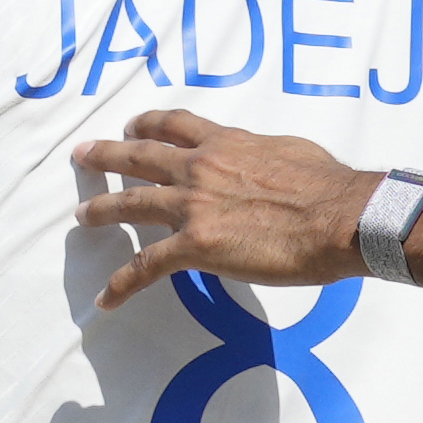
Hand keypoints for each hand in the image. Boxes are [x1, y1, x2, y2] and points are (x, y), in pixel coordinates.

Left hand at [74, 115, 370, 308]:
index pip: (176, 126)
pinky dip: (122, 283)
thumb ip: (264, 155)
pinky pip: (145, 266)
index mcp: (227, 144)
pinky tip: (106, 297)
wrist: (340, 217)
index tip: (133, 126)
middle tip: (83, 153)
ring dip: (100, 210)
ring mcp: (193, 207)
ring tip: (82, 215)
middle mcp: (201, 169)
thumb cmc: (329, 186)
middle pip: (139, 156)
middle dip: (107, 154)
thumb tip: (266, 166)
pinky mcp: (195, 246)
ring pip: (130, 205)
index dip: (148, 125)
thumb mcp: (292, 151)